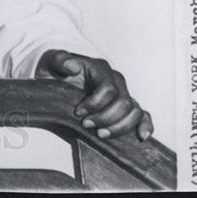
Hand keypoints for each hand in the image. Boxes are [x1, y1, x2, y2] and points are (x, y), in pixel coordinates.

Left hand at [36, 49, 153, 140]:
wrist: (56, 79)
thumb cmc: (54, 70)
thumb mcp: (51, 62)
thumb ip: (60, 60)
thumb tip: (73, 66)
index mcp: (101, 69)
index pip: (108, 89)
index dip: (95, 104)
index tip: (78, 113)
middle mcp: (116, 81)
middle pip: (123, 103)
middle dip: (106, 118)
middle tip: (87, 126)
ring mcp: (122, 94)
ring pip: (135, 112)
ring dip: (120, 127)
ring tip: (100, 135)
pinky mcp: (125, 107)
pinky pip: (143, 115)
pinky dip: (145, 126)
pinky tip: (140, 137)